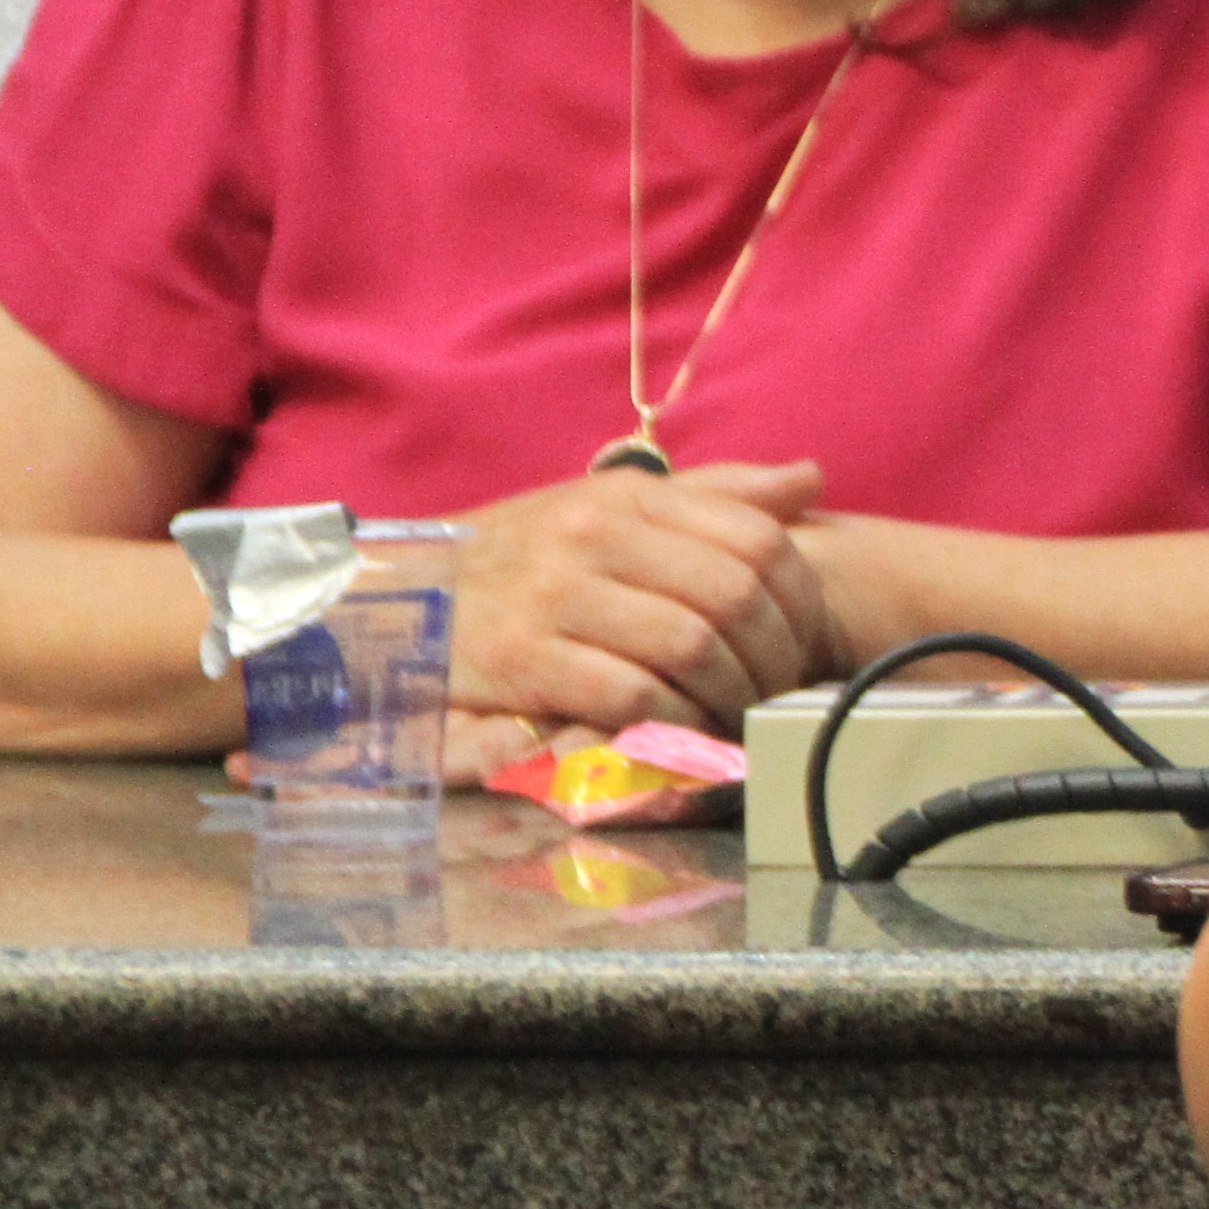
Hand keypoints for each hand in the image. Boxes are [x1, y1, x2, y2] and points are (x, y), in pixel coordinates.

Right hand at [447, 458, 838, 739]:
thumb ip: (715, 497)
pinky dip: (674, 720)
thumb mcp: (614, 508)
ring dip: (732, 695)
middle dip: (775, 657)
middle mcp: (593, 534)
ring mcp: (554, 594)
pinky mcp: (522, 658)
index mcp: (629, 496)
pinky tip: (682, 729)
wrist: (399, 593)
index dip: (802, 599)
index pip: (758, 539)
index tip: (805, 639)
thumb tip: (810, 479)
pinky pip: (633, 695)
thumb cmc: (528, 556)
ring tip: (739, 713)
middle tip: (779, 691)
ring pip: (691, 647)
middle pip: (735, 597)